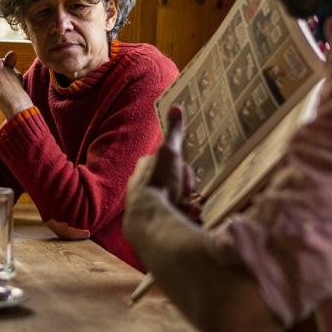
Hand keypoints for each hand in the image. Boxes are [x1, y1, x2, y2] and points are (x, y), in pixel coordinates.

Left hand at [151, 105, 202, 220]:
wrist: (150, 221)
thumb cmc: (158, 183)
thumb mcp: (169, 153)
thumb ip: (174, 133)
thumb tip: (176, 106)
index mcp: (144, 169)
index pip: (167, 161)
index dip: (180, 166)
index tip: (183, 171)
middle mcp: (141, 187)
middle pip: (173, 182)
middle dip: (184, 187)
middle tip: (186, 192)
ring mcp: (147, 207)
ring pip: (175, 200)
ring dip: (186, 203)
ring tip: (190, 208)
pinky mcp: (153, 225)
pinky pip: (174, 218)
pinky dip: (184, 217)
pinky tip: (188, 219)